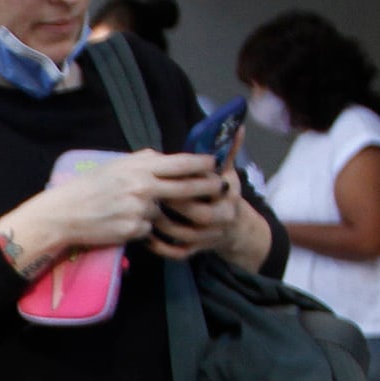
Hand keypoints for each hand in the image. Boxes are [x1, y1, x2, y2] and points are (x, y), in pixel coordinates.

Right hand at [4, 150, 206, 268]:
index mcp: (139, 168)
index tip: (214, 163)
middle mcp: (144, 187)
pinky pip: (149, 229)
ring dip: (158, 212)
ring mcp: (141, 210)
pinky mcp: (135, 230)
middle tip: (221, 186)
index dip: (201, 163)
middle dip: (207, 186)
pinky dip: (141, 226)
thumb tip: (163, 157)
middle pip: (186, 187)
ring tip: (131, 209)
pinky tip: (121, 222)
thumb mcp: (115, 166)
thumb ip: (141, 161)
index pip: (180, 164)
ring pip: (164, 211)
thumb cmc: (87, 188)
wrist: (64, 214)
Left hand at [146, 157, 266, 265]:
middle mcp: (222, 218)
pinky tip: (146, 236)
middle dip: (176, 204)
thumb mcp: (228, 173)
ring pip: (185, 235)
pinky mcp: (196, 250)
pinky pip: (178, 253)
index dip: (190, 183)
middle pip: (199, 214)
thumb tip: (236, 127)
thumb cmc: (225, 193)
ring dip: (163, 225)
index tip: (168, 174)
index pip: (211, 189)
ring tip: (143, 212)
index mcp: (228, 195)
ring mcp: (208, 237)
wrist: (234, 227)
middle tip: (151, 193)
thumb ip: (227, 151)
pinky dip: (162, 247)